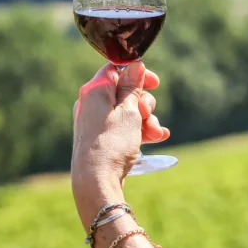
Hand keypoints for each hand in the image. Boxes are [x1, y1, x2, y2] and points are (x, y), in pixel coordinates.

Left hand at [72, 62, 169, 191]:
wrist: (96, 182)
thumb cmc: (112, 144)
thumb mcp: (128, 111)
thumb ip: (132, 87)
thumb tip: (135, 65)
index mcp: (94, 90)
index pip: (117, 69)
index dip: (138, 74)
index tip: (155, 83)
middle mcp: (91, 103)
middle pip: (125, 91)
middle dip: (144, 103)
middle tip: (148, 115)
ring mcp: (95, 121)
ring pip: (127, 111)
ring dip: (146, 120)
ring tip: (156, 134)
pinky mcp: (101, 138)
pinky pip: (123, 127)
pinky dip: (138, 130)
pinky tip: (156, 138)